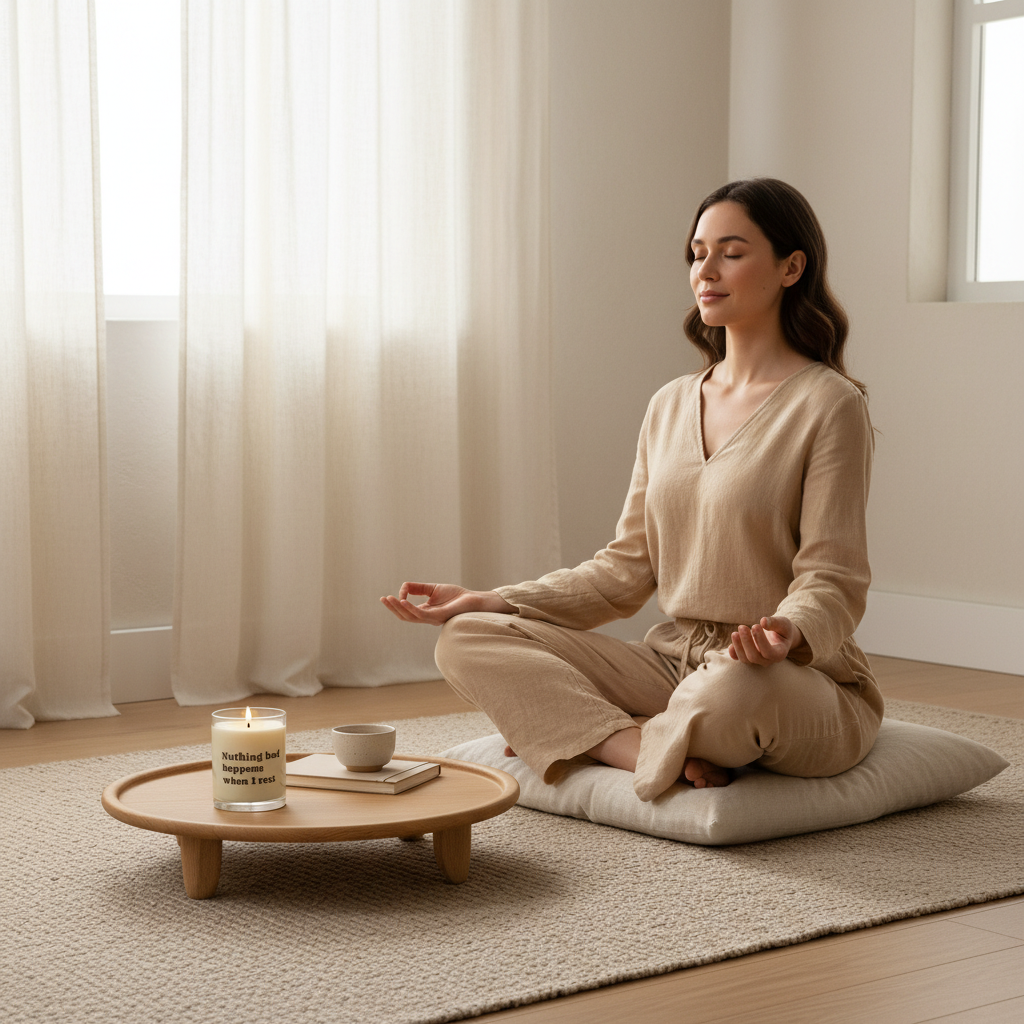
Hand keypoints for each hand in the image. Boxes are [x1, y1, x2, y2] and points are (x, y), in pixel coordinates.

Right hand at [379, 582, 513, 625]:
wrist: (474, 599)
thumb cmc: (456, 595)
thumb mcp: (433, 588)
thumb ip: (418, 588)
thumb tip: (403, 588)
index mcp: (425, 612)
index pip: (406, 611)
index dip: (395, 605)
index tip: (389, 595)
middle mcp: (427, 617)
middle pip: (405, 616)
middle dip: (393, 608)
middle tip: (382, 599)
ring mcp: (432, 618)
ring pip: (411, 617)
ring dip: (398, 608)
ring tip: (389, 599)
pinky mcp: (439, 616)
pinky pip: (421, 614)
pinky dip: (411, 608)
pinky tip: (403, 601)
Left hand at [728, 615, 802, 665]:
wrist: (778, 635)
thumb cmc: (782, 629)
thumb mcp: (783, 623)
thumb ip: (775, 623)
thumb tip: (763, 621)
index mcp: (780, 653)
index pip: (769, 653)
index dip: (761, 641)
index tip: (755, 625)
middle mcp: (768, 660)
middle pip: (754, 657)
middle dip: (746, 642)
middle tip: (742, 626)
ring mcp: (757, 660)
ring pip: (745, 659)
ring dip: (738, 646)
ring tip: (735, 633)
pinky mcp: (748, 656)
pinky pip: (738, 658)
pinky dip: (733, 652)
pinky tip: (731, 644)